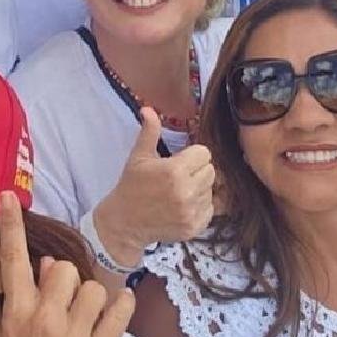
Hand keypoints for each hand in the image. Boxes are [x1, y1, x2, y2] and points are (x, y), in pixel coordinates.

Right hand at [0, 191, 134, 336]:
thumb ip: (29, 301)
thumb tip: (50, 265)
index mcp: (16, 315)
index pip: (12, 260)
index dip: (10, 226)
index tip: (8, 197)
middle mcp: (42, 321)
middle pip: (65, 269)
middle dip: (70, 278)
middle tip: (69, 298)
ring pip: (94, 287)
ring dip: (96, 297)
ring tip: (89, 315)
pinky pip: (120, 312)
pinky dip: (125, 304)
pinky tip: (121, 306)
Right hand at [93, 108, 215, 265]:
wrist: (125, 223)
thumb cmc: (131, 186)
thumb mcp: (138, 157)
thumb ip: (149, 132)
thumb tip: (148, 109)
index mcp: (174, 171)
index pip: (204, 153)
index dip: (192, 155)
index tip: (179, 162)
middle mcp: (186, 191)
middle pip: (211, 171)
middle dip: (197, 171)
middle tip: (179, 177)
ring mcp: (191, 211)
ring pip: (212, 190)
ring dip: (200, 189)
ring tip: (179, 193)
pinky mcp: (194, 227)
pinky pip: (210, 209)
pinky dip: (200, 207)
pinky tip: (182, 206)